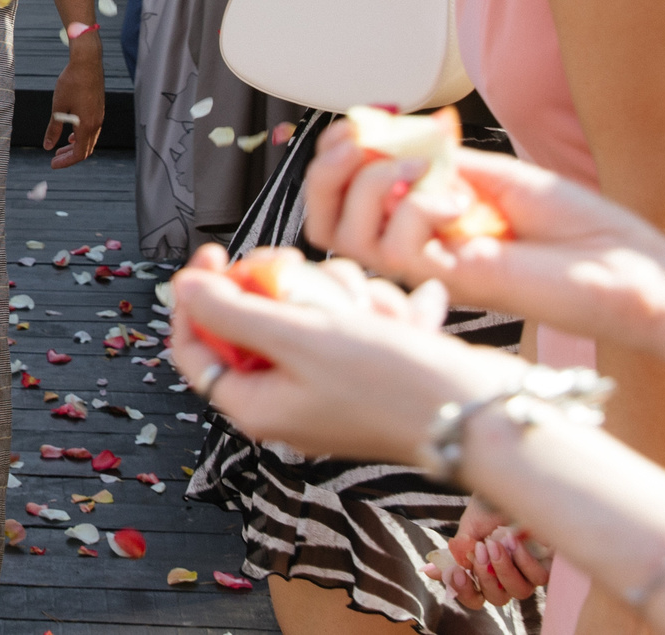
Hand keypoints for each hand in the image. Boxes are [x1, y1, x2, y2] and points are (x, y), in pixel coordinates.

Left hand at [47, 34, 105, 166]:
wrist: (87, 62)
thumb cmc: (71, 83)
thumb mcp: (58, 108)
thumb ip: (53, 129)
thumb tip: (47, 147)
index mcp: (87, 126)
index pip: (79, 154)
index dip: (66, 162)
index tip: (52, 164)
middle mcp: (96, 123)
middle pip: (85, 149)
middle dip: (70, 156)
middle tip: (54, 159)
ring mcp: (99, 116)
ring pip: (89, 140)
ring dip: (75, 146)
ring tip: (60, 148)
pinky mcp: (99, 108)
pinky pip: (92, 129)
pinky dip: (81, 136)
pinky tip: (70, 134)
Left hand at [167, 243, 503, 464]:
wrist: (483, 412)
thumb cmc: (393, 385)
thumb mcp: (299, 337)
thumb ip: (233, 311)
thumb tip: (182, 288)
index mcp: (257, 405)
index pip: (194, 346)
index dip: (198, 294)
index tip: (217, 252)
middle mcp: (288, 400)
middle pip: (257, 319)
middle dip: (290, 288)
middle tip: (312, 278)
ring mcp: (330, 387)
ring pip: (313, 311)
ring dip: (345, 297)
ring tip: (377, 310)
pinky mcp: (369, 373)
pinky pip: (357, 323)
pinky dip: (380, 312)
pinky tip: (408, 317)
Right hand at [302, 122, 664, 349]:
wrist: (634, 271)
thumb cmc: (585, 232)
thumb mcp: (500, 176)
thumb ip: (442, 159)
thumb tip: (390, 130)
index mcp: (428, 222)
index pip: (344, 198)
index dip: (336, 155)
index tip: (364, 120)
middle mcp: (421, 247)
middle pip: (323, 220)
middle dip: (329, 169)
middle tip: (363, 141)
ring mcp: (434, 268)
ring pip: (344, 235)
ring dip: (369, 183)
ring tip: (421, 167)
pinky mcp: (454, 283)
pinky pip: (399, 247)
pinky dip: (416, 207)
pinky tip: (457, 200)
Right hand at [436, 497, 550, 605]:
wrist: (512, 486)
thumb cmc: (491, 506)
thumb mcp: (468, 527)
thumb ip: (456, 552)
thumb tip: (430, 571)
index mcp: (484, 570)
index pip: (473, 596)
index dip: (462, 590)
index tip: (455, 572)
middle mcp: (507, 576)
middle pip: (497, 599)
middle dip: (485, 576)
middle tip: (480, 549)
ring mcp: (528, 573)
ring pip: (519, 592)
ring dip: (503, 568)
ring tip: (496, 542)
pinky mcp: (548, 566)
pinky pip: (537, 578)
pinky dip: (522, 560)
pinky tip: (514, 539)